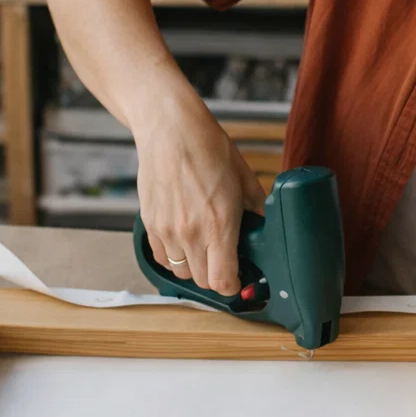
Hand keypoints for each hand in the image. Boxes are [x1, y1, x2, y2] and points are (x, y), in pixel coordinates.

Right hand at [134, 92, 264, 295]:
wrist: (170, 129)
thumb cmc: (207, 147)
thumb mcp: (243, 177)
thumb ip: (256, 208)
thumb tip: (265, 225)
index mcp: (219, 224)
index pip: (222, 280)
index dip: (233, 286)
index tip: (239, 280)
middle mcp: (190, 232)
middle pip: (202, 280)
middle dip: (216, 276)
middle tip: (225, 261)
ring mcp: (167, 230)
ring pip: (181, 270)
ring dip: (195, 266)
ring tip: (204, 247)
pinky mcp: (150, 223)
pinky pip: (161, 256)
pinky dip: (174, 255)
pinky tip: (184, 239)